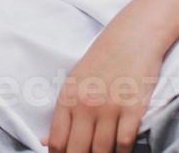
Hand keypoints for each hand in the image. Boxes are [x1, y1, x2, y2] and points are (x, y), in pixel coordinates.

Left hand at [45, 23, 161, 152]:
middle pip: (78, 150)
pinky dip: (123, 152)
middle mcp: (86, 104)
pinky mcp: (134, 109)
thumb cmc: (102, 59)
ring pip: (102, 150)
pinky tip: (120, 150)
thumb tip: (44, 142)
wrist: (132, 37)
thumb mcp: (75, 81)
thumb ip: (62, 113)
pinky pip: (124, 143)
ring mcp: (110, 107)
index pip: (57, 141)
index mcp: (67, 97)